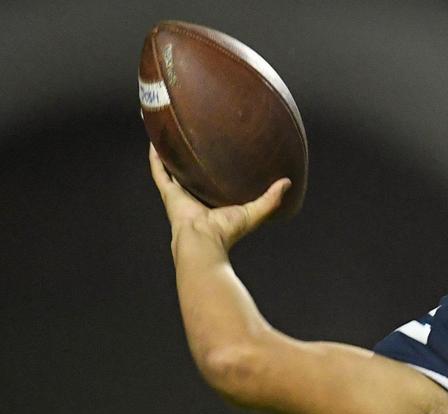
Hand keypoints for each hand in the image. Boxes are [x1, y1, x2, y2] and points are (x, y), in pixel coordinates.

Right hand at [148, 144, 290, 249]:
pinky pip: (159, 171)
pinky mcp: (169, 193)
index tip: (221, 149)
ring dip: (170, 154)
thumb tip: (288, 182)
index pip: (213, 181)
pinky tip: (155, 141)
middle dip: (191, 158)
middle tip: (195, 136)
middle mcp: (195, 196)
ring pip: (172, 169)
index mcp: (213, 200)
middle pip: (192, 173)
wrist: (204, 241)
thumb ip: (271, 198)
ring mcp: (180, 194)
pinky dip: (156, 158)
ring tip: (170, 134)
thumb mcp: (255, 212)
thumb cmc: (228, 231)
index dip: (215, 167)